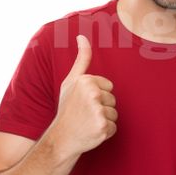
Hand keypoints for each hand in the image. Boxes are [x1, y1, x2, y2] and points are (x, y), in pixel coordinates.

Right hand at [50, 35, 117, 157]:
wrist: (60, 138)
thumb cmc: (67, 109)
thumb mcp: (71, 81)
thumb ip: (81, 59)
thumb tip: (82, 36)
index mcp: (86, 81)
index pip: (109, 86)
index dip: (98, 95)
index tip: (83, 102)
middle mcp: (92, 94)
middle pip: (113, 99)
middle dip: (102, 108)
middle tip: (85, 114)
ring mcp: (98, 111)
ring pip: (115, 113)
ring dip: (104, 120)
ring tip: (88, 123)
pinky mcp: (103, 126)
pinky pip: (114, 127)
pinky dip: (105, 132)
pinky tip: (91, 132)